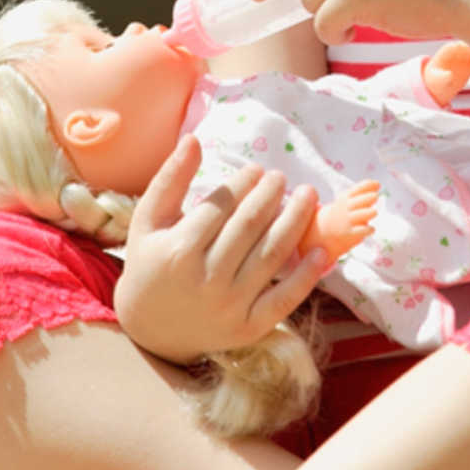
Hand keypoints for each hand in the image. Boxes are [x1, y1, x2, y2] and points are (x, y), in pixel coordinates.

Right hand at [112, 134, 331, 364]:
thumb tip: (193, 139)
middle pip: (250, 227)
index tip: (257, 170)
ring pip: (272, 256)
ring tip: (308, 197)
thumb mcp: (148, 221)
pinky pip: (284, 300)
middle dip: (271, 196)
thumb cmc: (150, 264)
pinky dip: (306, 275)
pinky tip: (320, 250)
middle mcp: (205, 280)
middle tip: (282, 178)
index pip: (221, 207)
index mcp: (178, 251)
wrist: (149, 330)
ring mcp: (229, 307)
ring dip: (296, 222)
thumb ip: (170, 179)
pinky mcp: (247, 328)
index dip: (243, 184)